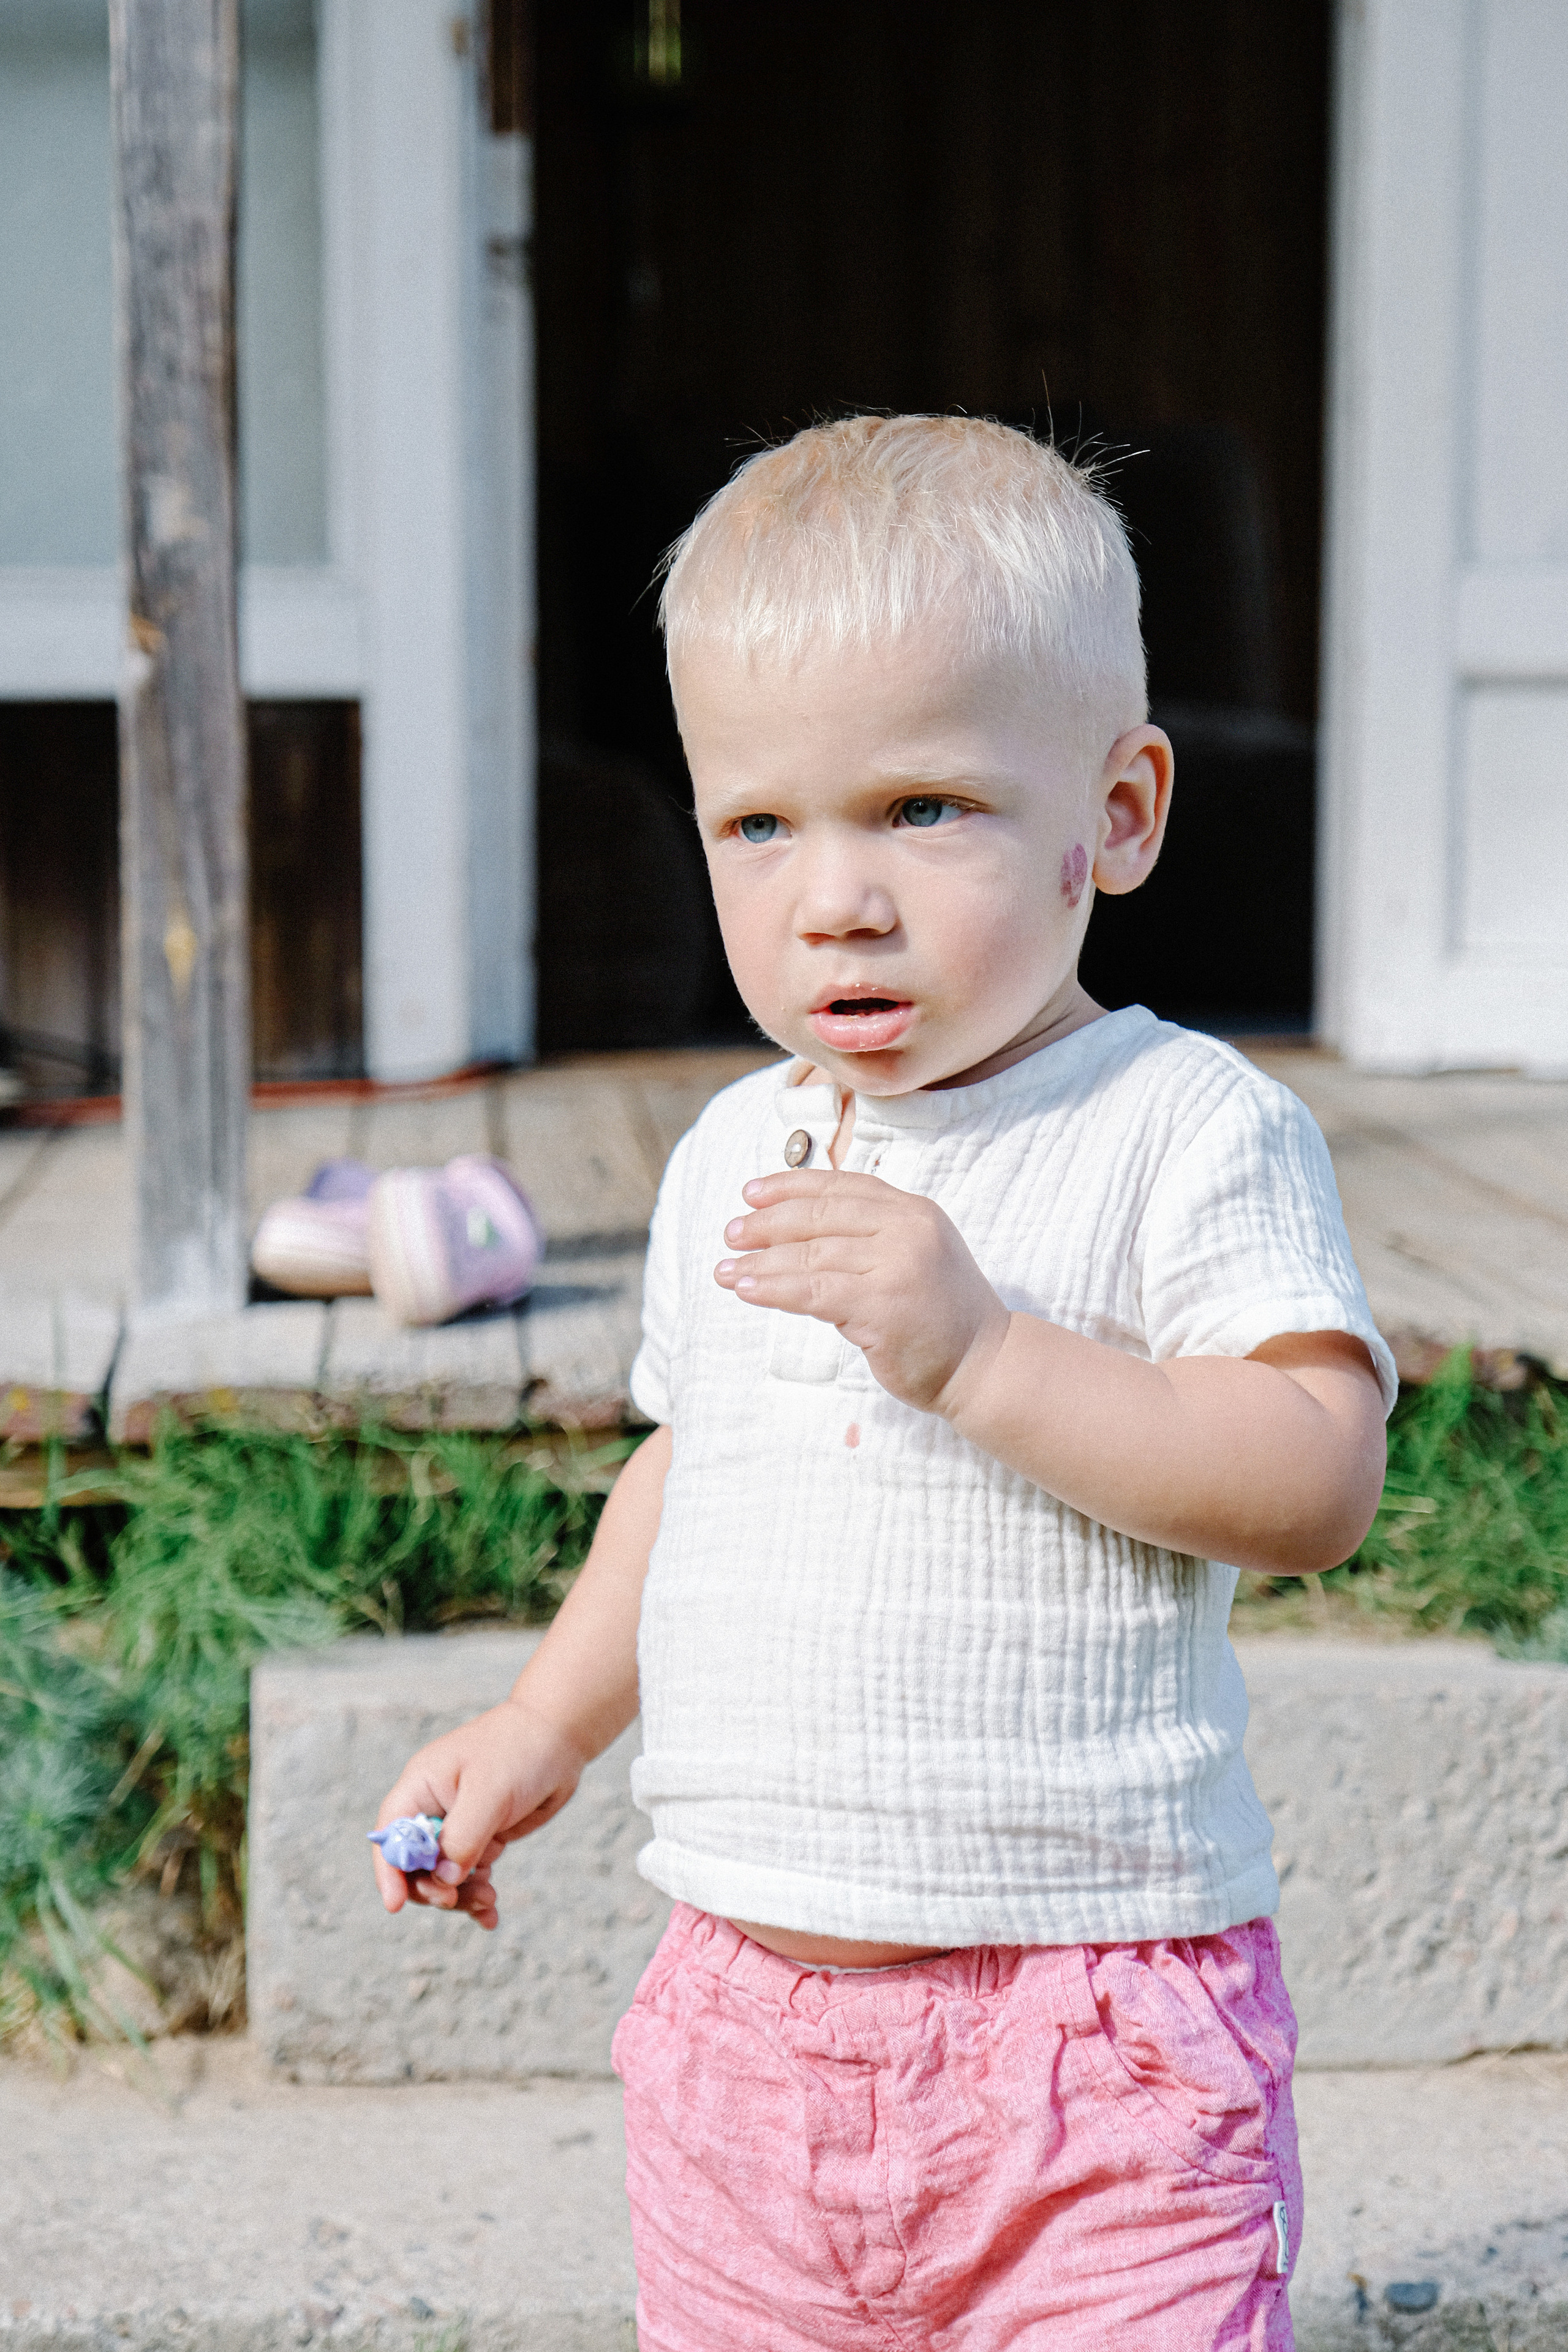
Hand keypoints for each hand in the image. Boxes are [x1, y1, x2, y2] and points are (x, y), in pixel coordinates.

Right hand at [370, 1699, 587, 1930]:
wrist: (560, 1738)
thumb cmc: (520, 1751)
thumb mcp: (489, 1792)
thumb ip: (463, 1837)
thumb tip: (443, 1880)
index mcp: (421, 1787)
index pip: (390, 1835)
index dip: (388, 1871)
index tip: (395, 1905)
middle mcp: (433, 1808)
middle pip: (415, 1865)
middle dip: (433, 1888)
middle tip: (459, 1899)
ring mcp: (458, 1826)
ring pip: (443, 1877)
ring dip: (460, 1896)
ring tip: (489, 1901)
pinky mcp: (483, 1838)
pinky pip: (470, 1876)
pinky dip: (477, 1896)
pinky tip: (491, 1917)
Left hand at [714, 1168, 1009, 1414]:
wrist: (985, 1364)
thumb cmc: (941, 1316)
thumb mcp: (913, 1255)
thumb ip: (869, 1235)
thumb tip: (795, 1229)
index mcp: (913, 1210)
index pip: (840, 1185)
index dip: (790, 1186)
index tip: (751, 1194)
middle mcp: (906, 1228)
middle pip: (819, 1216)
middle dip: (767, 1223)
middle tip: (730, 1233)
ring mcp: (896, 1265)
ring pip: (810, 1255)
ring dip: (760, 1261)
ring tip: (725, 1270)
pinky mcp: (883, 1305)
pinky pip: (813, 1292)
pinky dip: (774, 1288)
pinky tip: (747, 1289)